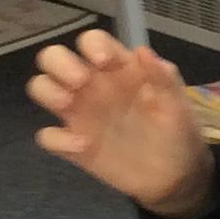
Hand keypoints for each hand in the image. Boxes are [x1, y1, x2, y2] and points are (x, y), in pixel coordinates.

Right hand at [27, 29, 212, 215]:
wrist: (177, 176)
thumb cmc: (178, 132)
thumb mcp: (178, 105)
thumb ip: (163, 78)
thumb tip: (142, 50)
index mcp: (118, 69)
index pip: (91, 41)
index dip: (92, 45)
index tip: (105, 62)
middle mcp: (92, 85)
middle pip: (53, 57)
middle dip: (60, 63)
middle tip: (80, 81)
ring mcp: (80, 114)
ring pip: (41, 87)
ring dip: (47, 89)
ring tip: (68, 103)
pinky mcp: (73, 146)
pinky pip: (48, 136)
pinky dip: (57, 139)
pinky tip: (82, 146)